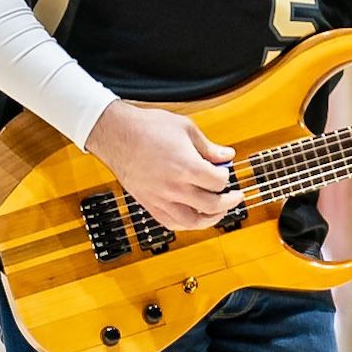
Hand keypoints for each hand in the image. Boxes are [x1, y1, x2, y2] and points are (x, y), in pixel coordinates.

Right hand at [86, 101, 241, 232]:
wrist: (116, 134)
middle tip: (235, 197)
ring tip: (219, 212)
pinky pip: (171, 224)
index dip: (226, 176)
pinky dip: (186, 224)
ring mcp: (161, 198)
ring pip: (193, 221)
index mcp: (187, 167)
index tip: (224, 170)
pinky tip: (193, 217)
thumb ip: (209, 147)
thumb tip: (227, 155)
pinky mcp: (149, 204)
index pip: (219, 182)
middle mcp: (175, 187)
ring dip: (211, 219)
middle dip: (229, 201)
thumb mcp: (185, 129)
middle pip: (212, 205)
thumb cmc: (147, 128)